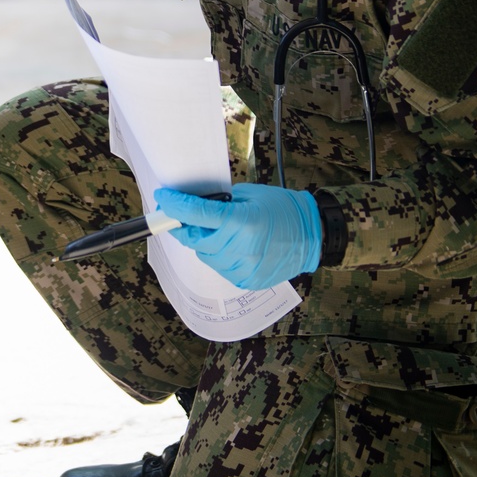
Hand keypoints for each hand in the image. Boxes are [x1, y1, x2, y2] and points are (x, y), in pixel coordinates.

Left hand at [153, 184, 321, 290]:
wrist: (312, 235)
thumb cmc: (281, 209)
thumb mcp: (248, 196)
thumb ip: (219, 203)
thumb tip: (191, 206)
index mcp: (241, 222)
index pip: (196, 214)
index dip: (175, 206)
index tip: (163, 198)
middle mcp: (241, 248)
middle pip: (195, 240)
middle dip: (185, 227)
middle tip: (183, 216)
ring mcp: (244, 268)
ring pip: (205, 256)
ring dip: (204, 243)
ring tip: (221, 231)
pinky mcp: (247, 281)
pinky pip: (220, 268)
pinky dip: (218, 256)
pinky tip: (232, 246)